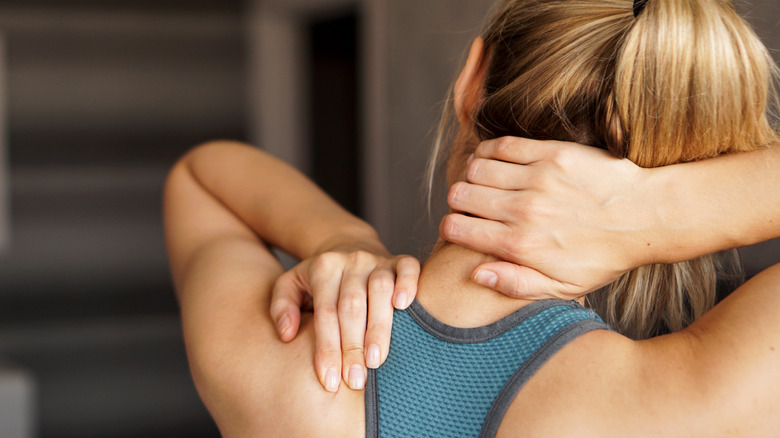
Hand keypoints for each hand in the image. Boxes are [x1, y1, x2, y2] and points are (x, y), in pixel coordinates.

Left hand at [270, 250, 419, 391]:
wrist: (347, 246)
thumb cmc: (318, 279)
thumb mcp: (290, 285)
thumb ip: (281, 307)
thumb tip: (287, 334)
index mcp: (323, 268)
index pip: (325, 313)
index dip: (328, 349)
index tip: (330, 382)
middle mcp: (351, 261)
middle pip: (352, 306)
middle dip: (352, 347)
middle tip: (355, 380)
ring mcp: (377, 260)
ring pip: (380, 290)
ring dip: (379, 327)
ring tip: (376, 361)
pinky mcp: (398, 260)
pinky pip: (408, 268)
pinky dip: (408, 285)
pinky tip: (404, 306)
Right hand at [441, 137, 653, 299]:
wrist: (647, 217)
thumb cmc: (603, 256)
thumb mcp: (563, 288)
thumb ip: (515, 284)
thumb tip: (476, 274)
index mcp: (520, 246)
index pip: (456, 229)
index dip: (451, 227)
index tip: (460, 227)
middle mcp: (524, 212)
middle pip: (460, 195)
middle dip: (458, 201)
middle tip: (471, 204)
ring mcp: (537, 180)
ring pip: (476, 168)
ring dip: (472, 175)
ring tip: (483, 183)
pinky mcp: (552, 154)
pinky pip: (501, 146)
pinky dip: (488, 151)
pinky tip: (494, 161)